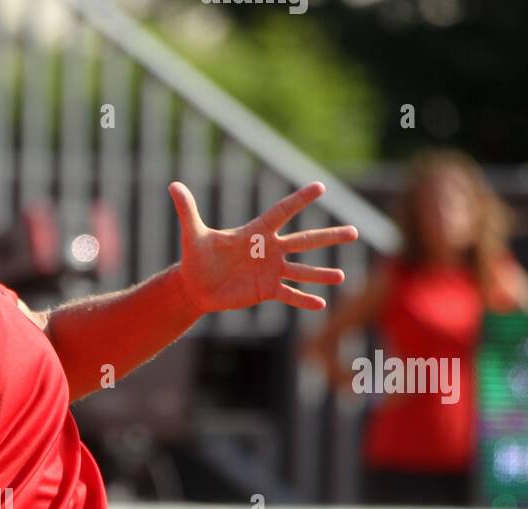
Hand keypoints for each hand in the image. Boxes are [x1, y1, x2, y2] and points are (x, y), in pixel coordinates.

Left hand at [169, 181, 357, 313]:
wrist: (196, 285)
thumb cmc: (197, 257)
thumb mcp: (193, 234)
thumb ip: (188, 210)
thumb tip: (173, 186)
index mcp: (256, 232)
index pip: (281, 212)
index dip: (299, 200)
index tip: (320, 187)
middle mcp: (270, 249)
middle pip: (304, 241)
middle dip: (328, 237)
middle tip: (355, 232)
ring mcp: (271, 270)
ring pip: (302, 270)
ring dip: (321, 274)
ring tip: (341, 276)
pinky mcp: (266, 290)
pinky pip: (289, 295)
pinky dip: (303, 300)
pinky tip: (321, 304)